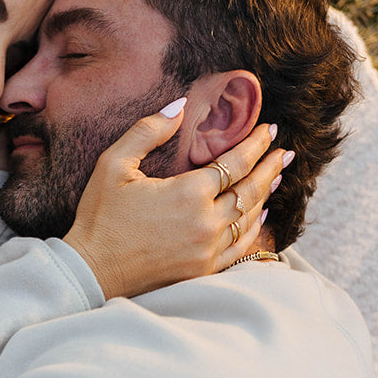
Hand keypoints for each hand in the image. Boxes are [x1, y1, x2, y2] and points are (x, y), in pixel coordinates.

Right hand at [62, 111, 287, 299]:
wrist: (92, 271)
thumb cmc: (99, 217)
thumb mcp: (113, 164)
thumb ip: (148, 131)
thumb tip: (179, 106)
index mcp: (188, 192)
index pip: (235, 162)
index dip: (255, 144)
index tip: (270, 129)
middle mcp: (206, 222)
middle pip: (250, 189)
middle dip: (270, 167)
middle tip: (285, 151)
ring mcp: (208, 250)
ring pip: (249, 218)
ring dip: (265, 194)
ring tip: (276, 177)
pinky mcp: (203, 270)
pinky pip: (240, 248)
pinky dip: (254, 229)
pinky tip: (260, 215)